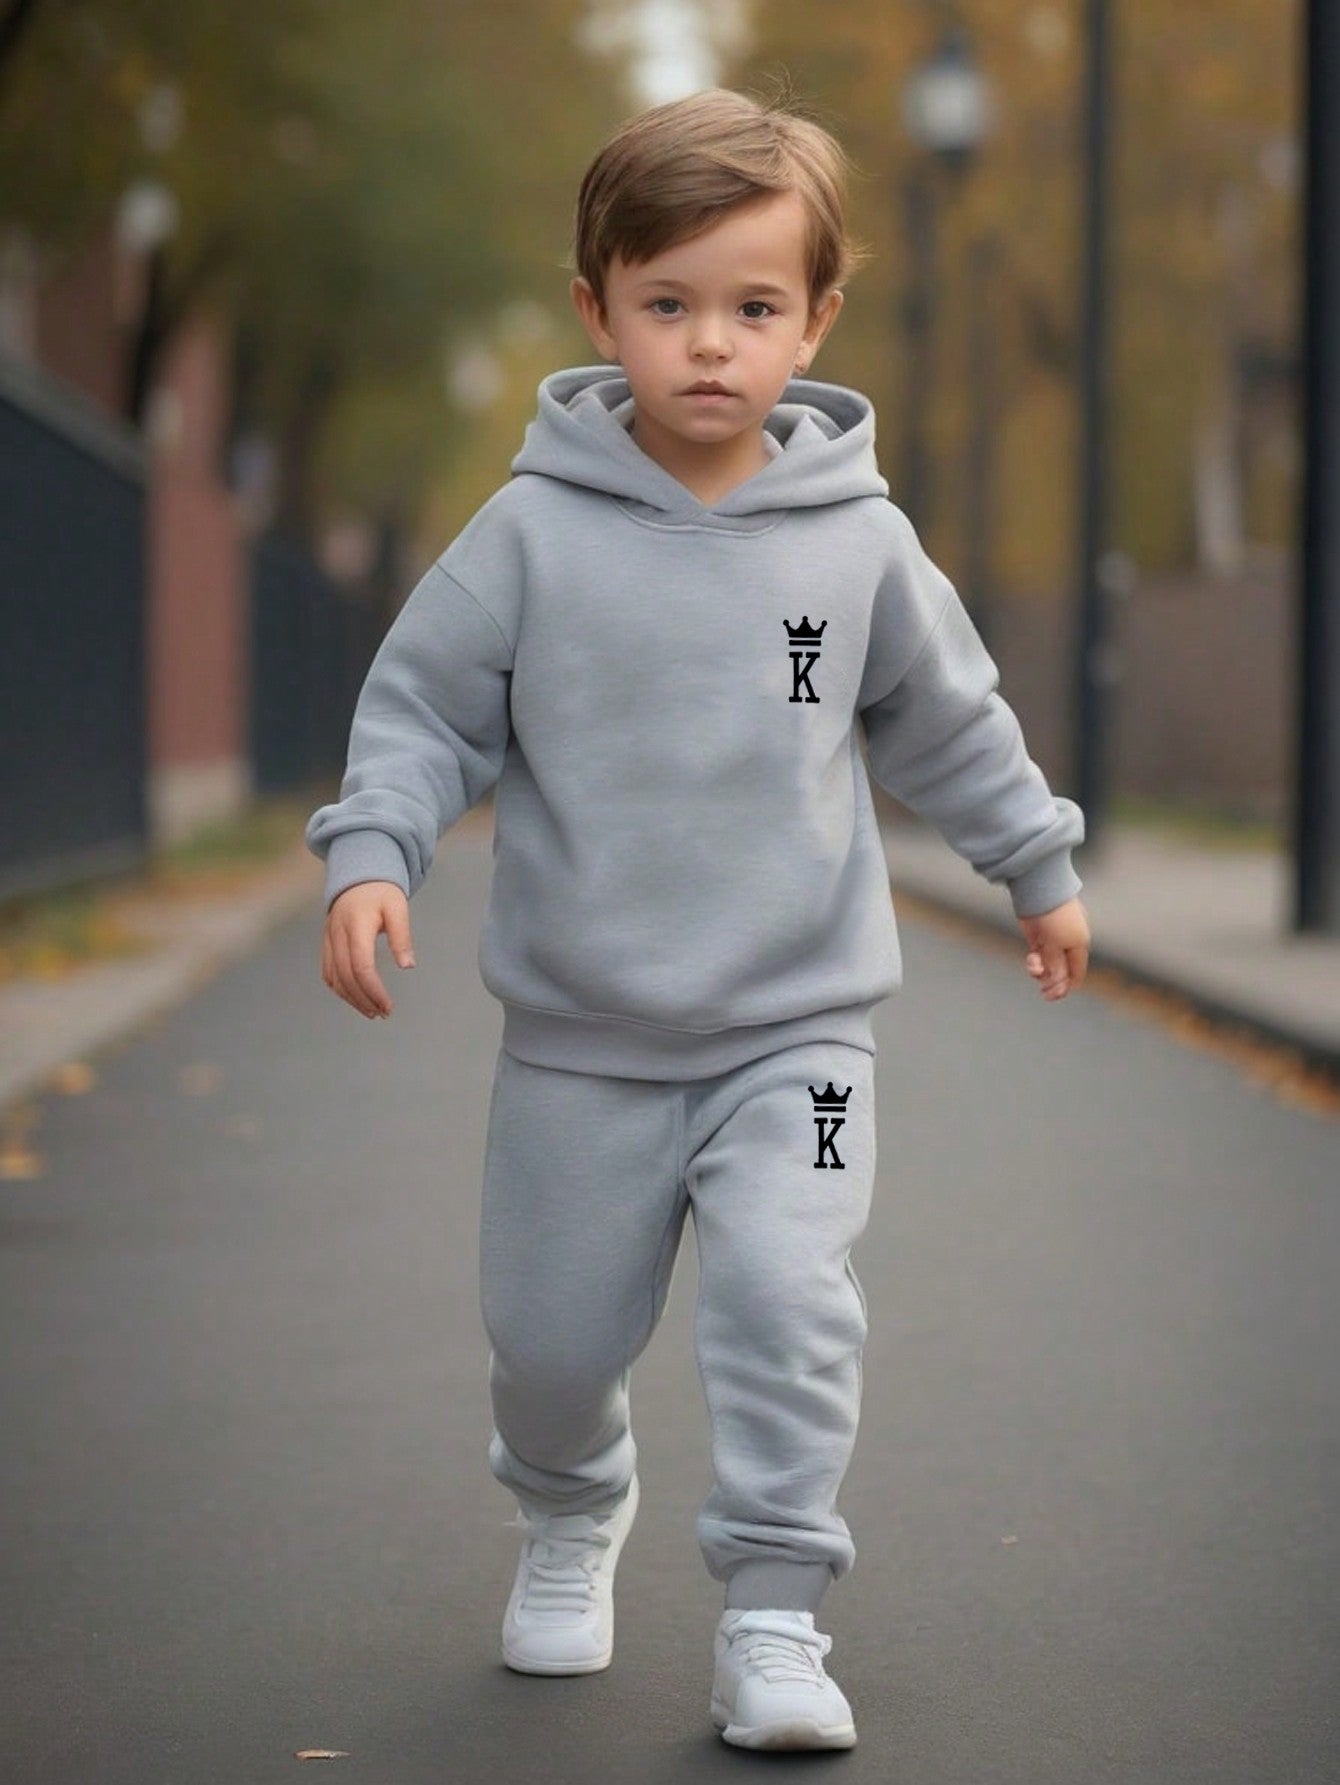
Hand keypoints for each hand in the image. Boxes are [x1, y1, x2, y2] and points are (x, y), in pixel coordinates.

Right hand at [321, 881, 414, 1018]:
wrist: (359, 876)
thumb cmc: (381, 892)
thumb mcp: (398, 908)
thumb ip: (402, 937)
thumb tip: (407, 966)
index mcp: (357, 925)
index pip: (361, 966)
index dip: (373, 990)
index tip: (388, 1005)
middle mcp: (338, 934)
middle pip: (346, 976)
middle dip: (364, 999)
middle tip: (382, 1013)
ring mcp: (328, 938)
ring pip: (334, 977)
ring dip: (351, 998)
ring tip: (371, 1011)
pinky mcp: (326, 942)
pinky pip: (327, 971)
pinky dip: (339, 988)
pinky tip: (354, 998)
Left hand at [1020, 896, 1090, 1001]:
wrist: (1039, 892)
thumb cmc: (1054, 917)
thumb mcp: (1057, 945)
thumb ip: (1056, 965)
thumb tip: (1057, 983)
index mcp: (1079, 946)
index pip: (1077, 973)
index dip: (1066, 987)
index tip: (1052, 995)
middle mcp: (1068, 946)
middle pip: (1062, 973)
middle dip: (1052, 982)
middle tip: (1043, 992)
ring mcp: (1052, 942)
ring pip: (1048, 966)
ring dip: (1040, 972)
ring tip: (1034, 965)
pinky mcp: (1038, 938)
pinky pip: (1039, 958)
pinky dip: (1034, 962)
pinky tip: (1031, 959)